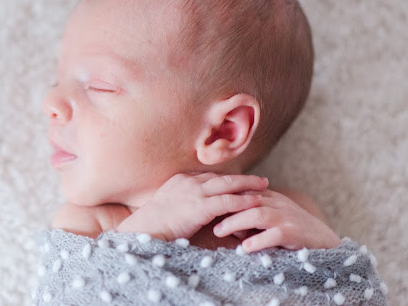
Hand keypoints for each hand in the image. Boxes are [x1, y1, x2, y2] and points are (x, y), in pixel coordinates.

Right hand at [116, 172, 267, 241]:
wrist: (144, 230)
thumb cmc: (152, 225)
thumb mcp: (166, 207)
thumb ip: (181, 204)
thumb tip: (190, 212)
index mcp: (180, 180)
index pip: (209, 177)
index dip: (226, 180)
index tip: (239, 181)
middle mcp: (189, 181)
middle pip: (222, 177)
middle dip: (242, 178)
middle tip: (260, 179)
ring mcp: (195, 192)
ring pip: (228, 185)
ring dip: (248, 185)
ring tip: (264, 186)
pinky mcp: (201, 206)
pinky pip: (228, 201)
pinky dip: (244, 200)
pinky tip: (256, 202)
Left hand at [212, 189, 340, 251]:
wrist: (323, 239)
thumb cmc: (290, 230)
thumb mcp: (269, 219)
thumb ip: (248, 219)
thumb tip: (224, 225)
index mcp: (269, 196)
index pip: (242, 191)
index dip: (223, 196)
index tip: (203, 202)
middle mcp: (276, 202)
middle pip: (246, 200)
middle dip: (225, 209)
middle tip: (206, 218)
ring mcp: (286, 217)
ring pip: (257, 214)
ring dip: (236, 223)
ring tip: (219, 232)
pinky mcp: (294, 233)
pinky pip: (274, 235)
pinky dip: (258, 241)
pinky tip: (244, 248)